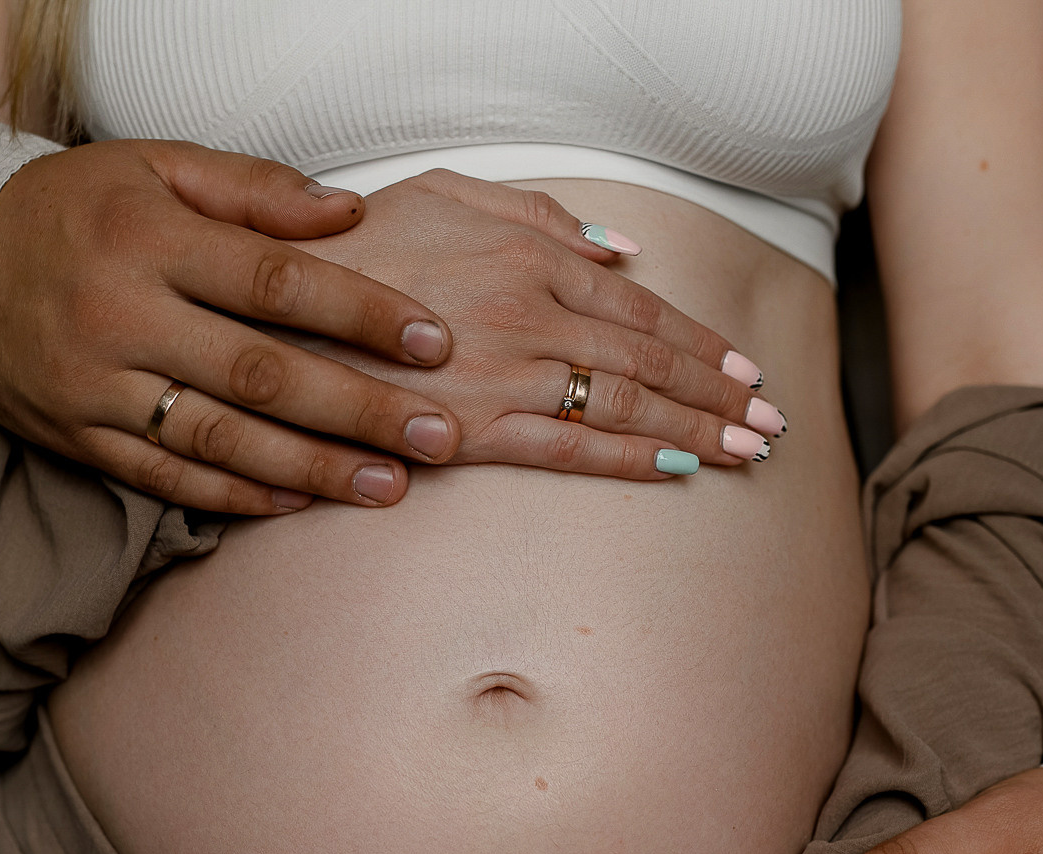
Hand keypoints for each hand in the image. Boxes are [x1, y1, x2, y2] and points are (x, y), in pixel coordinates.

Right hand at [0, 139, 463, 514]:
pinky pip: (165, 479)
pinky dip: (235, 497)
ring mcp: (94, 386)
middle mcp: (120, 316)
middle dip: (359, 410)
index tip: (433, 342)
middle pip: (261, 373)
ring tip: (388, 485)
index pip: (276, 281)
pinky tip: (299, 502)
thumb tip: (349, 215)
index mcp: (149, 238)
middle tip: (438, 435)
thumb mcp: (154, 166)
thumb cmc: (72, 207)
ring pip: (220, 440)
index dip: (361, 314)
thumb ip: (254, 189)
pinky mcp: (75, 437)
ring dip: (312, 469)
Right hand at [284, 170, 785, 478]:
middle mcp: (532, 314)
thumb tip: (620, 248)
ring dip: (695, 430)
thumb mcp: (446, 193)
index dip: (699, 342)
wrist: (272, 302)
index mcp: (529, 256)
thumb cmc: (356, 244)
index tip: (743, 370)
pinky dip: (629, 460)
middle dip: (719, 395)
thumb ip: (537, 214)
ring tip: (745, 454)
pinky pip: (569, 449)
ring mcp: (505, 374)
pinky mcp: (472, 429)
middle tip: (770, 423)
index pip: (638, 307)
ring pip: (624, 406)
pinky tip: (675, 471)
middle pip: (649, 362)